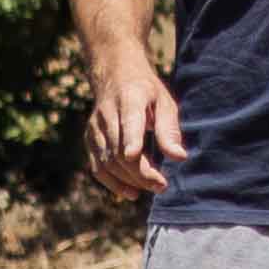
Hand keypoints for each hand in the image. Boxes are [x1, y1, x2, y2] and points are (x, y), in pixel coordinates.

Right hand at [88, 72, 184, 204]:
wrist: (115, 77)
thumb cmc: (146, 92)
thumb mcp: (164, 102)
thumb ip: (169, 129)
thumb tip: (179, 157)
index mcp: (130, 98)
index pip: (129, 121)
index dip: (131, 140)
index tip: (136, 156)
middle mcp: (107, 113)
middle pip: (120, 150)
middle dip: (140, 172)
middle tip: (162, 185)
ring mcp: (95, 127)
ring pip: (108, 162)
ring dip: (130, 180)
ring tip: (153, 187)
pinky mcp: (89, 139)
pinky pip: (98, 167)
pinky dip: (113, 183)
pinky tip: (132, 192)